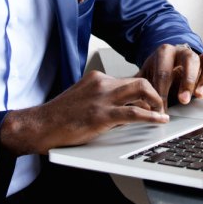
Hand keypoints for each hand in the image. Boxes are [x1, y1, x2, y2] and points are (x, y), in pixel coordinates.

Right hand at [0, 70, 168, 155]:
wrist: (40, 125)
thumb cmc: (59, 117)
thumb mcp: (82, 100)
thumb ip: (102, 99)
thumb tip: (123, 108)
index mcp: (97, 78)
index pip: (129, 79)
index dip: (146, 88)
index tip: (156, 95)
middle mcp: (101, 83)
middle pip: (140, 80)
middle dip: (156, 92)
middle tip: (162, 106)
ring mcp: (102, 98)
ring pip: (141, 90)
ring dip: (157, 102)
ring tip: (162, 113)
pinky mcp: (101, 115)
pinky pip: (134, 113)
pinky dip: (151, 116)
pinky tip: (159, 120)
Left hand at [137, 43, 202, 109]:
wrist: (167, 61)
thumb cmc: (156, 71)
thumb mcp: (145, 76)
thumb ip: (141, 88)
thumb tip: (135, 105)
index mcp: (164, 53)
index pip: (164, 70)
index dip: (163, 90)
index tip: (161, 108)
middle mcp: (183, 51)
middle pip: (189, 59)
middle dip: (187, 81)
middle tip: (184, 100)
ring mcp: (198, 55)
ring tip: (200, 95)